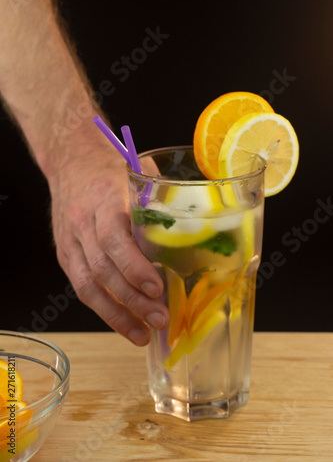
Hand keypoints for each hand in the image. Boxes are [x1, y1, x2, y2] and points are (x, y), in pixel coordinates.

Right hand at [48, 140, 168, 344]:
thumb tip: (198, 222)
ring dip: (116, 314)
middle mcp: (82, 222)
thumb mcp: (137, 171)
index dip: (134, 267)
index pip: (114, 239)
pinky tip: (123, 322)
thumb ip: (160, 197)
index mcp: (104, 198)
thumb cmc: (109, 166)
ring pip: (87, 285)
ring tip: (142, 335)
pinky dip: (103, 308)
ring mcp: (70, 240)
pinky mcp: (65, 253)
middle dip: (132, 300)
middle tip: (159, 319)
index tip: (157, 288)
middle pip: (102, 269)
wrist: (69, 160)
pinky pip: (81, 286)